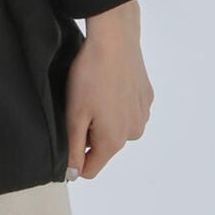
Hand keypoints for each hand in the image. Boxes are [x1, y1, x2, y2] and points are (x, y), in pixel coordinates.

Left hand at [64, 0, 154, 180]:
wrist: (114, 39)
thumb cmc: (90, 75)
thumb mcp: (74, 114)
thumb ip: (73, 148)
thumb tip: (73, 175)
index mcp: (114, 141)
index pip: (90, 168)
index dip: (74, 157)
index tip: (67, 133)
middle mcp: (133, 133)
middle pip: (103, 146)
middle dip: (89, 132)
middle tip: (79, 104)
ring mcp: (143, 115)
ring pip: (116, 127)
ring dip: (104, 117)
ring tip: (95, 92)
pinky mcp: (146, 97)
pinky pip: (127, 110)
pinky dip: (117, 102)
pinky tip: (109, 83)